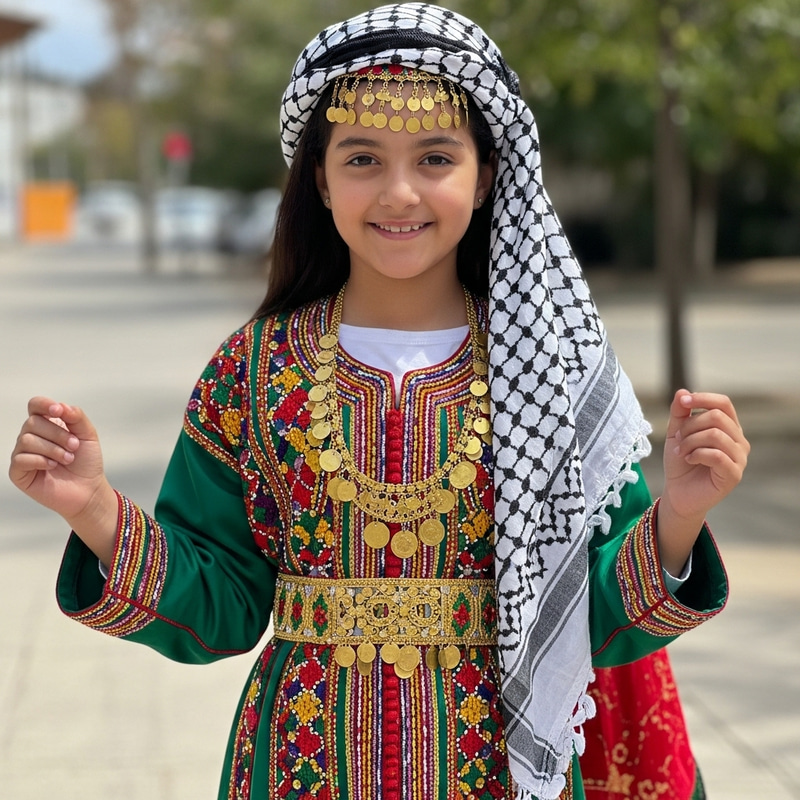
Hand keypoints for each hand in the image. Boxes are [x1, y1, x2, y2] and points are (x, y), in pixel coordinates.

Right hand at [9, 398, 117, 562]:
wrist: (89, 490)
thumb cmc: (86, 462)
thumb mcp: (88, 435)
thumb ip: (76, 417)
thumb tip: (61, 406)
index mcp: (47, 424)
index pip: (35, 405)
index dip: (44, 405)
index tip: (59, 412)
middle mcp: (31, 437)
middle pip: (32, 422)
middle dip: (57, 434)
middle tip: (74, 446)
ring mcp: (23, 454)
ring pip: (26, 440)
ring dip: (53, 449)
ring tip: (68, 459)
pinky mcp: (18, 472)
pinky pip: (21, 459)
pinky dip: (40, 460)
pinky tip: (53, 466)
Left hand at [662, 389, 749, 520]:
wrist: (678, 493)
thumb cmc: (681, 462)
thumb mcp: (676, 433)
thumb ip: (679, 413)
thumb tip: (682, 392)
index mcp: (728, 427)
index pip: (723, 403)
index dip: (703, 398)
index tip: (683, 402)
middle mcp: (739, 441)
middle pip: (716, 417)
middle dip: (690, 426)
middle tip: (678, 440)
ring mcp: (739, 458)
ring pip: (715, 435)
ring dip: (690, 441)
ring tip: (681, 452)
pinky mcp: (734, 474)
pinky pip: (717, 455)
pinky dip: (697, 454)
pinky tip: (689, 459)